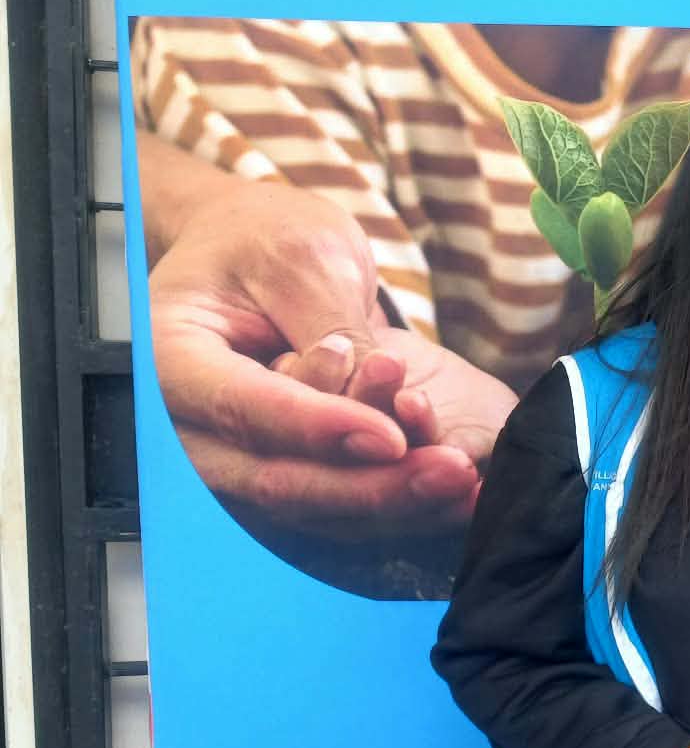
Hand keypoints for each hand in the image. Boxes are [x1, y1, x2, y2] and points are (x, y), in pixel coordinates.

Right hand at [145, 160, 486, 531]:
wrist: (253, 249)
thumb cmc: (267, 239)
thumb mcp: (304, 257)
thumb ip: (333, 329)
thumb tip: (375, 399)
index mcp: (170, 359)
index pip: (243, 409)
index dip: (319, 430)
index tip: (391, 438)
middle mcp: (185, 426)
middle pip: (275, 480)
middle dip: (369, 486)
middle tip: (450, 472)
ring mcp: (227, 460)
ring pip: (308, 508)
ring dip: (391, 504)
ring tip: (461, 481)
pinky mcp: (273, 473)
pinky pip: (330, 508)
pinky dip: (393, 505)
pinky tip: (454, 497)